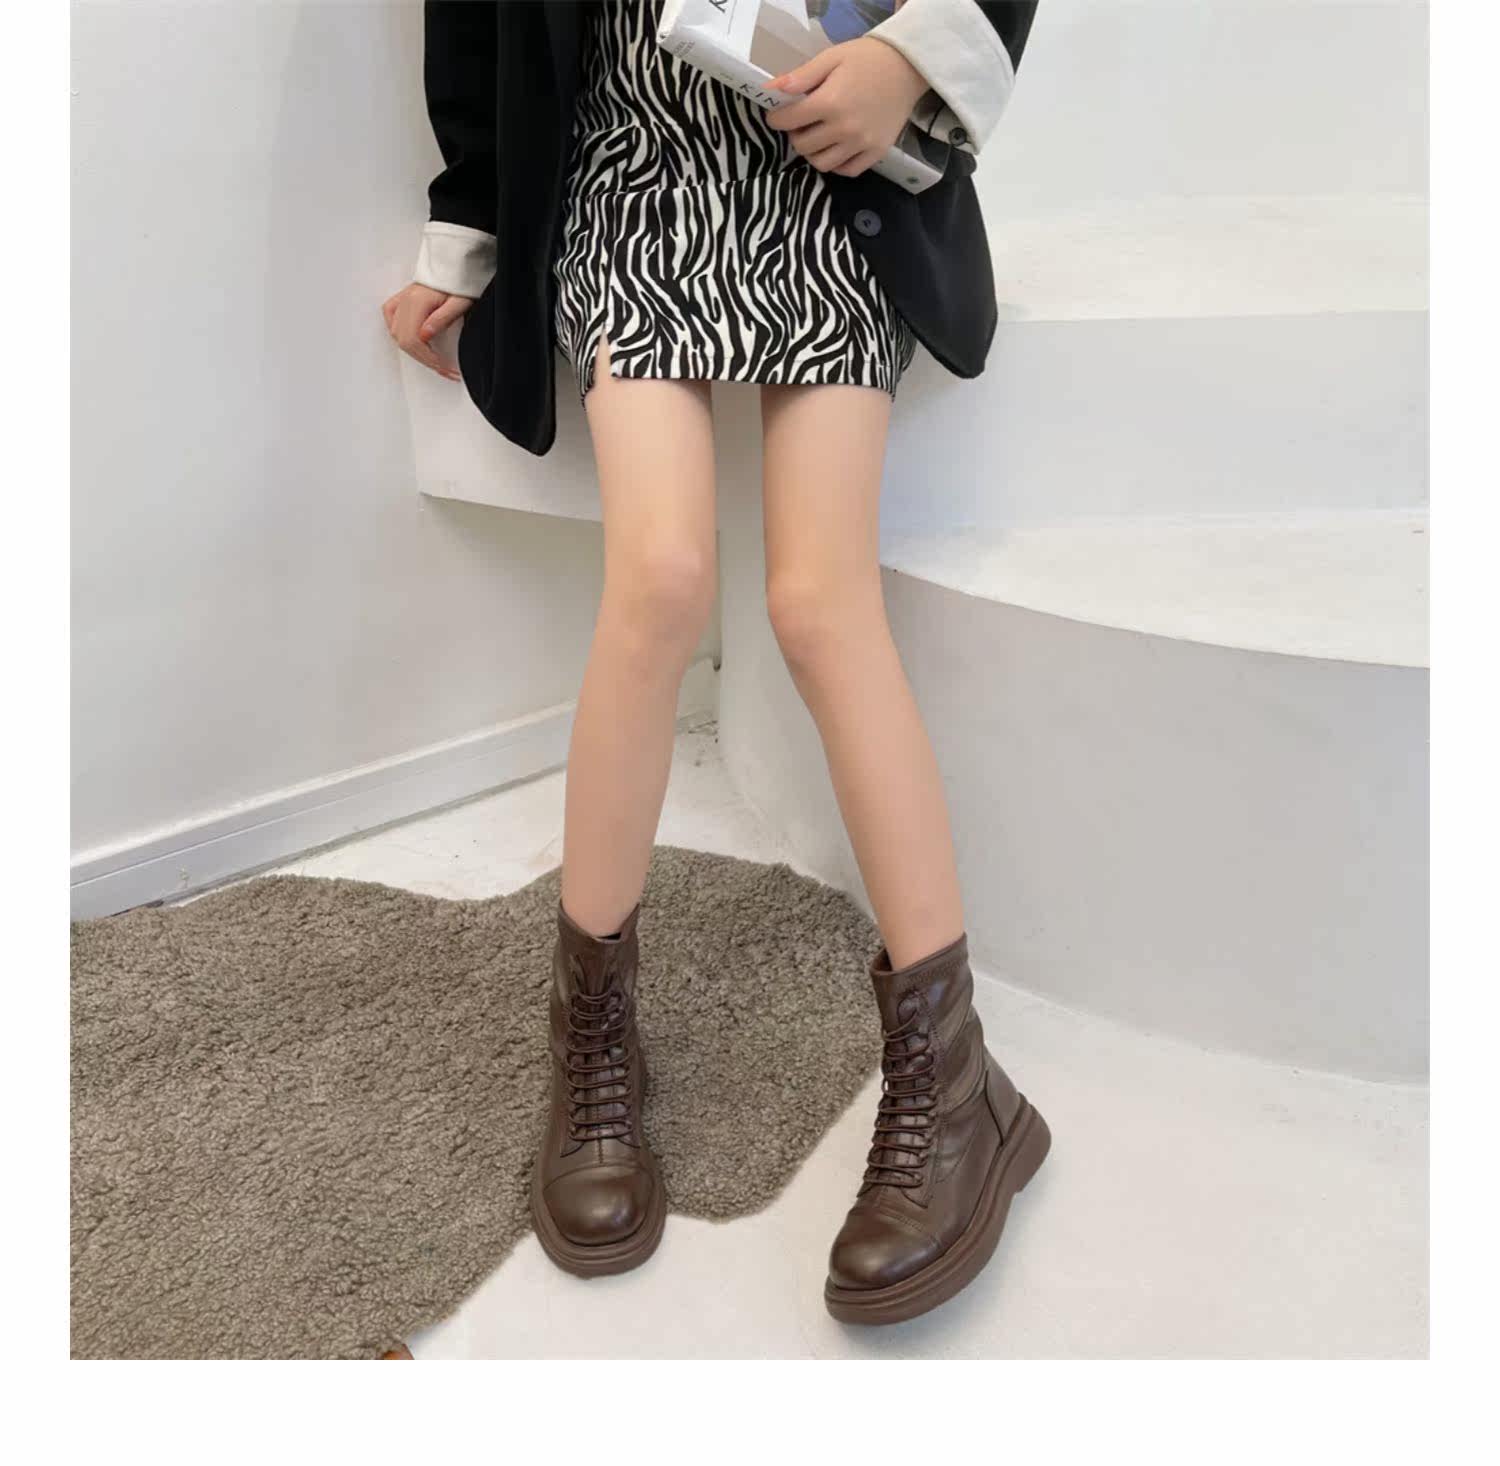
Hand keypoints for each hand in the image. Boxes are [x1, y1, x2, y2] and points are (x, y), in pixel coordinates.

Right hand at [381, 282, 472, 380]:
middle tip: (444, 368)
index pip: (413, 339)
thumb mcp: (459, 302)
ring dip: (414, 351)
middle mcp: (406, 300)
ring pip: (396, 334)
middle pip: (403, 340)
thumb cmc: (460, 282)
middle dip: (424, 359)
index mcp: (418, 301)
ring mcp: (402, 299)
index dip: (428, 358)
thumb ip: (442, 319)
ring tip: (433, 359)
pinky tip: (412, 342)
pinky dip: (398, 334)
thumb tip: (424, 336)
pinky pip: (390, 318)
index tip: (444, 367)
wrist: (455, 266)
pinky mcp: (401, 298)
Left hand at [765, 37, 929, 176]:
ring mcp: (860, 144)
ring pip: (822, 164)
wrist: (907, 66)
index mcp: (829, 102)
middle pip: (803, 146)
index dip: (776, 118)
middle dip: (794, 134)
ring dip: (812, 152)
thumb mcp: (831, 58)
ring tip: (816, 137)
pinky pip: (847, 170)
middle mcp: (844, 128)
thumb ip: (801, 76)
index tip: (777, 114)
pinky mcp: (876, 153)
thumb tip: (770, 90)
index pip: (788, 121)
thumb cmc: (867, 58)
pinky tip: (835, 148)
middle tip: (800, 123)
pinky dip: (836, 164)